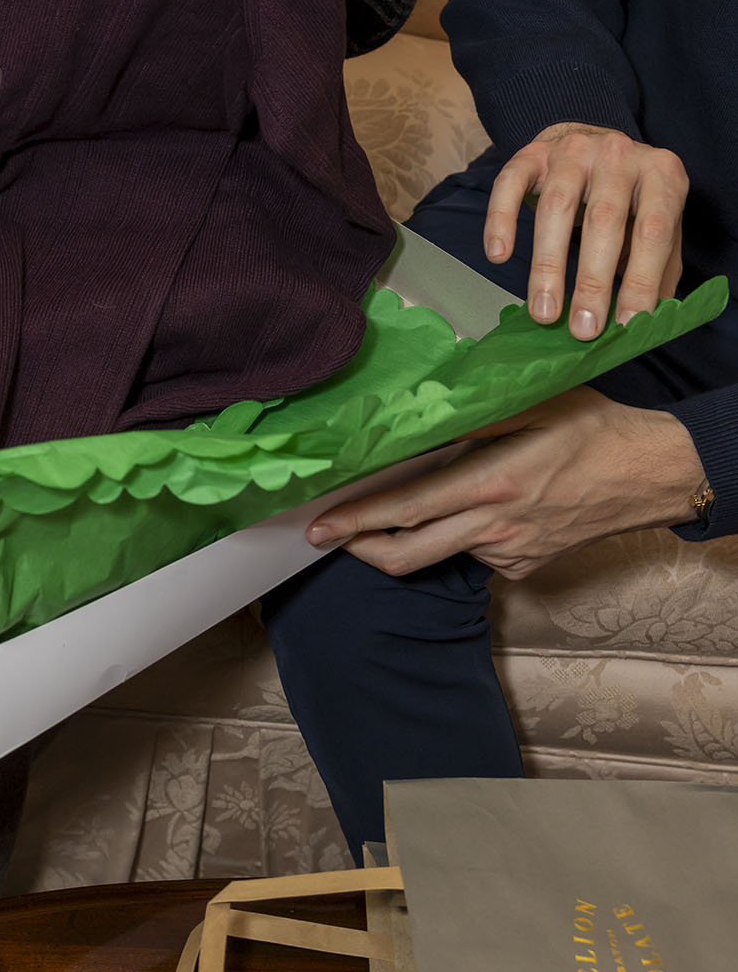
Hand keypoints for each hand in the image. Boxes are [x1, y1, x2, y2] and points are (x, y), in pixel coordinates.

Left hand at [304, 389, 706, 579]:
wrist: (650, 475)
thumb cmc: (593, 430)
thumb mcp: (531, 404)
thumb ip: (471, 414)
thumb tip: (415, 412)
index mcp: (492, 483)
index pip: (408, 510)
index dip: (358, 520)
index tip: (320, 524)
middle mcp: (496, 527)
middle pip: (409, 553)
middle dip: (358, 546)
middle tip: (324, 534)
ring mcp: (511, 553)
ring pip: (442, 550)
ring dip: (412, 534)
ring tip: (392, 508)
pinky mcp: (524, 567)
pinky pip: (475, 553)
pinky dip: (459, 533)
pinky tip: (472, 506)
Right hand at [485, 122, 686, 336]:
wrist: (595, 141)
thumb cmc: (631, 196)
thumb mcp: (660, 222)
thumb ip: (661, 267)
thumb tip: (649, 323)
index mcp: (661, 173)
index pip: (653, 232)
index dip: (640, 281)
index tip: (626, 325)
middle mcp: (619, 153)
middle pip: (604, 220)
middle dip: (592, 281)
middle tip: (584, 328)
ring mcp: (573, 149)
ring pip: (556, 206)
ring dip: (548, 265)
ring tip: (544, 311)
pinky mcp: (532, 152)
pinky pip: (510, 185)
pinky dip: (501, 220)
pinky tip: (498, 255)